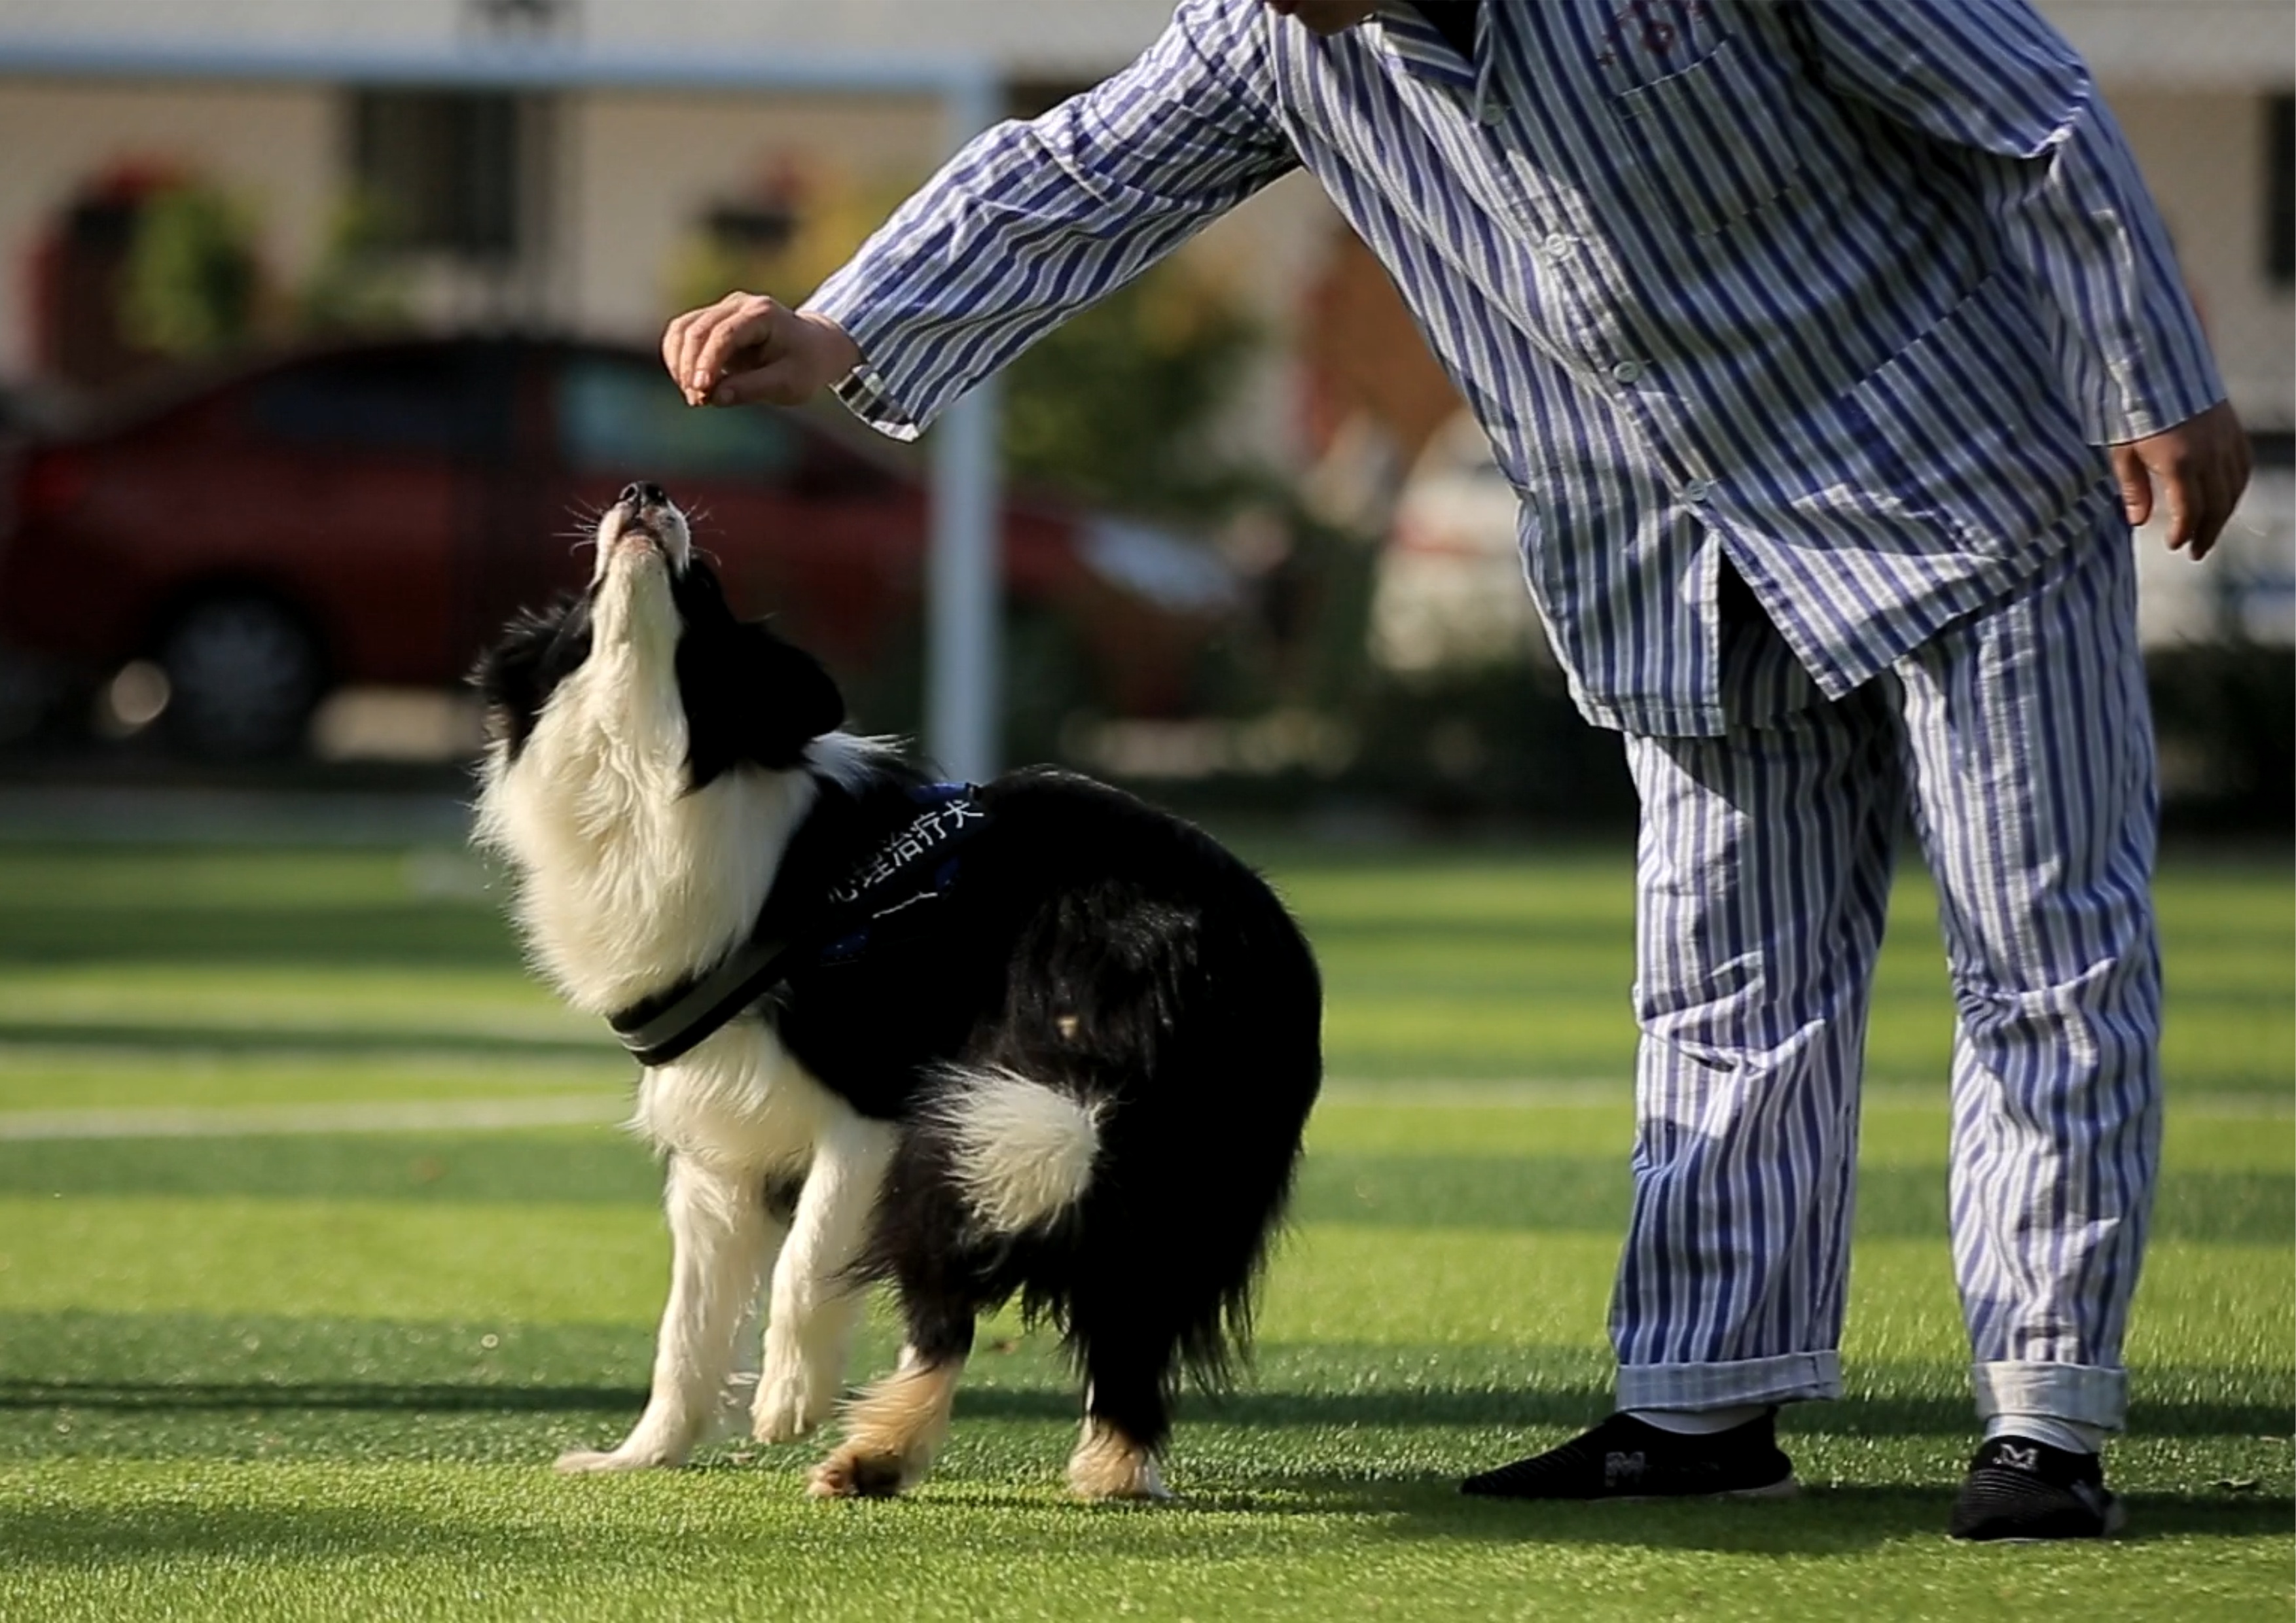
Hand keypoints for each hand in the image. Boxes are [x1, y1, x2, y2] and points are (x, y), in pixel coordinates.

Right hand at [661, 292, 861, 408]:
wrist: (815, 347)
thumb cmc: (806, 365)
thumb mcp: (789, 383)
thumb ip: (753, 389)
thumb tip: (715, 397)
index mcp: (762, 314)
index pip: (724, 334)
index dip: (707, 362)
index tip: (700, 390)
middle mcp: (739, 305)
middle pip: (697, 329)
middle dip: (690, 367)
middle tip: (697, 401)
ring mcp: (723, 309)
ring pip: (682, 329)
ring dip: (679, 363)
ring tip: (694, 396)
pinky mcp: (712, 320)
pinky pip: (682, 334)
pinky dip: (679, 359)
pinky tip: (689, 383)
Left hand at [2110, 400, 2251, 562]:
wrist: (2160, 368)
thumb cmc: (2133, 410)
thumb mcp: (2122, 451)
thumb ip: (2133, 488)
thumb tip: (2137, 522)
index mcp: (2180, 464)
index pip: (2190, 511)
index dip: (2183, 533)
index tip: (2174, 545)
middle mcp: (2210, 456)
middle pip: (2217, 506)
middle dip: (2207, 533)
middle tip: (2196, 551)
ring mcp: (2226, 442)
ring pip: (2234, 489)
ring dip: (2223, 515)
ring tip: (2208, 532)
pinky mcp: (2234, 431)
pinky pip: (2242, 468)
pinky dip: (2236, 489)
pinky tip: (2225, 500)